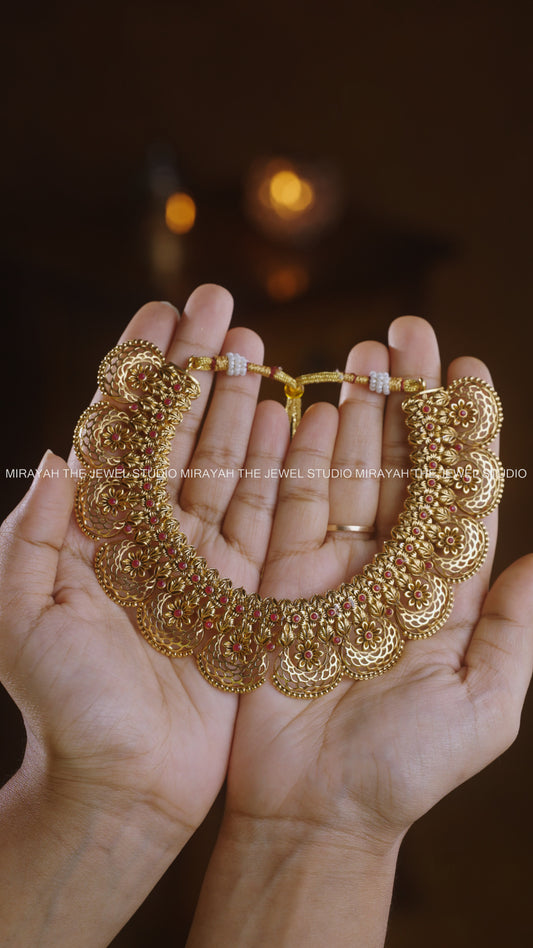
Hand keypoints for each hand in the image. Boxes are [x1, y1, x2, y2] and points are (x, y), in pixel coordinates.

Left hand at [0, 285, 288, 943]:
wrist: (120, 786)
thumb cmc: (61, 708)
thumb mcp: (19, 616)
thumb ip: (34, 534)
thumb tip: (65, 454)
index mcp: (97, 532)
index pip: (121, 431)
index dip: (142, 371)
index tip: (161, 313)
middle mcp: (152, 535)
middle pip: (179, 432)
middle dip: (197, 367)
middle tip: (220, 305)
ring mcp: (201, 559)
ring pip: (226, 463)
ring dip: (241, 403)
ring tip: (255, 349)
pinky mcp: (244, 591)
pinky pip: (264, 516)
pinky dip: (276, 466)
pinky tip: (286, 419)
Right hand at [188, 316, 532, 946]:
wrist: (315, 810)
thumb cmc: (406, 766)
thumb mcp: (485, 702)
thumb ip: (517, 626)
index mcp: (444, 588)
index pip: (459, 491)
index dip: (465, 429)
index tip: (468, 370)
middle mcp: (388, 567)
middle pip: (401, 464)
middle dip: (407, 398)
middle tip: (405, 333)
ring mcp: (329, 566)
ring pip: (344, 469)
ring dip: (352, 411)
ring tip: (359, 355)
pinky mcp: (276, 577)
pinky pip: (287, 502)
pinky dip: (296, 454)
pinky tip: (304, 408)